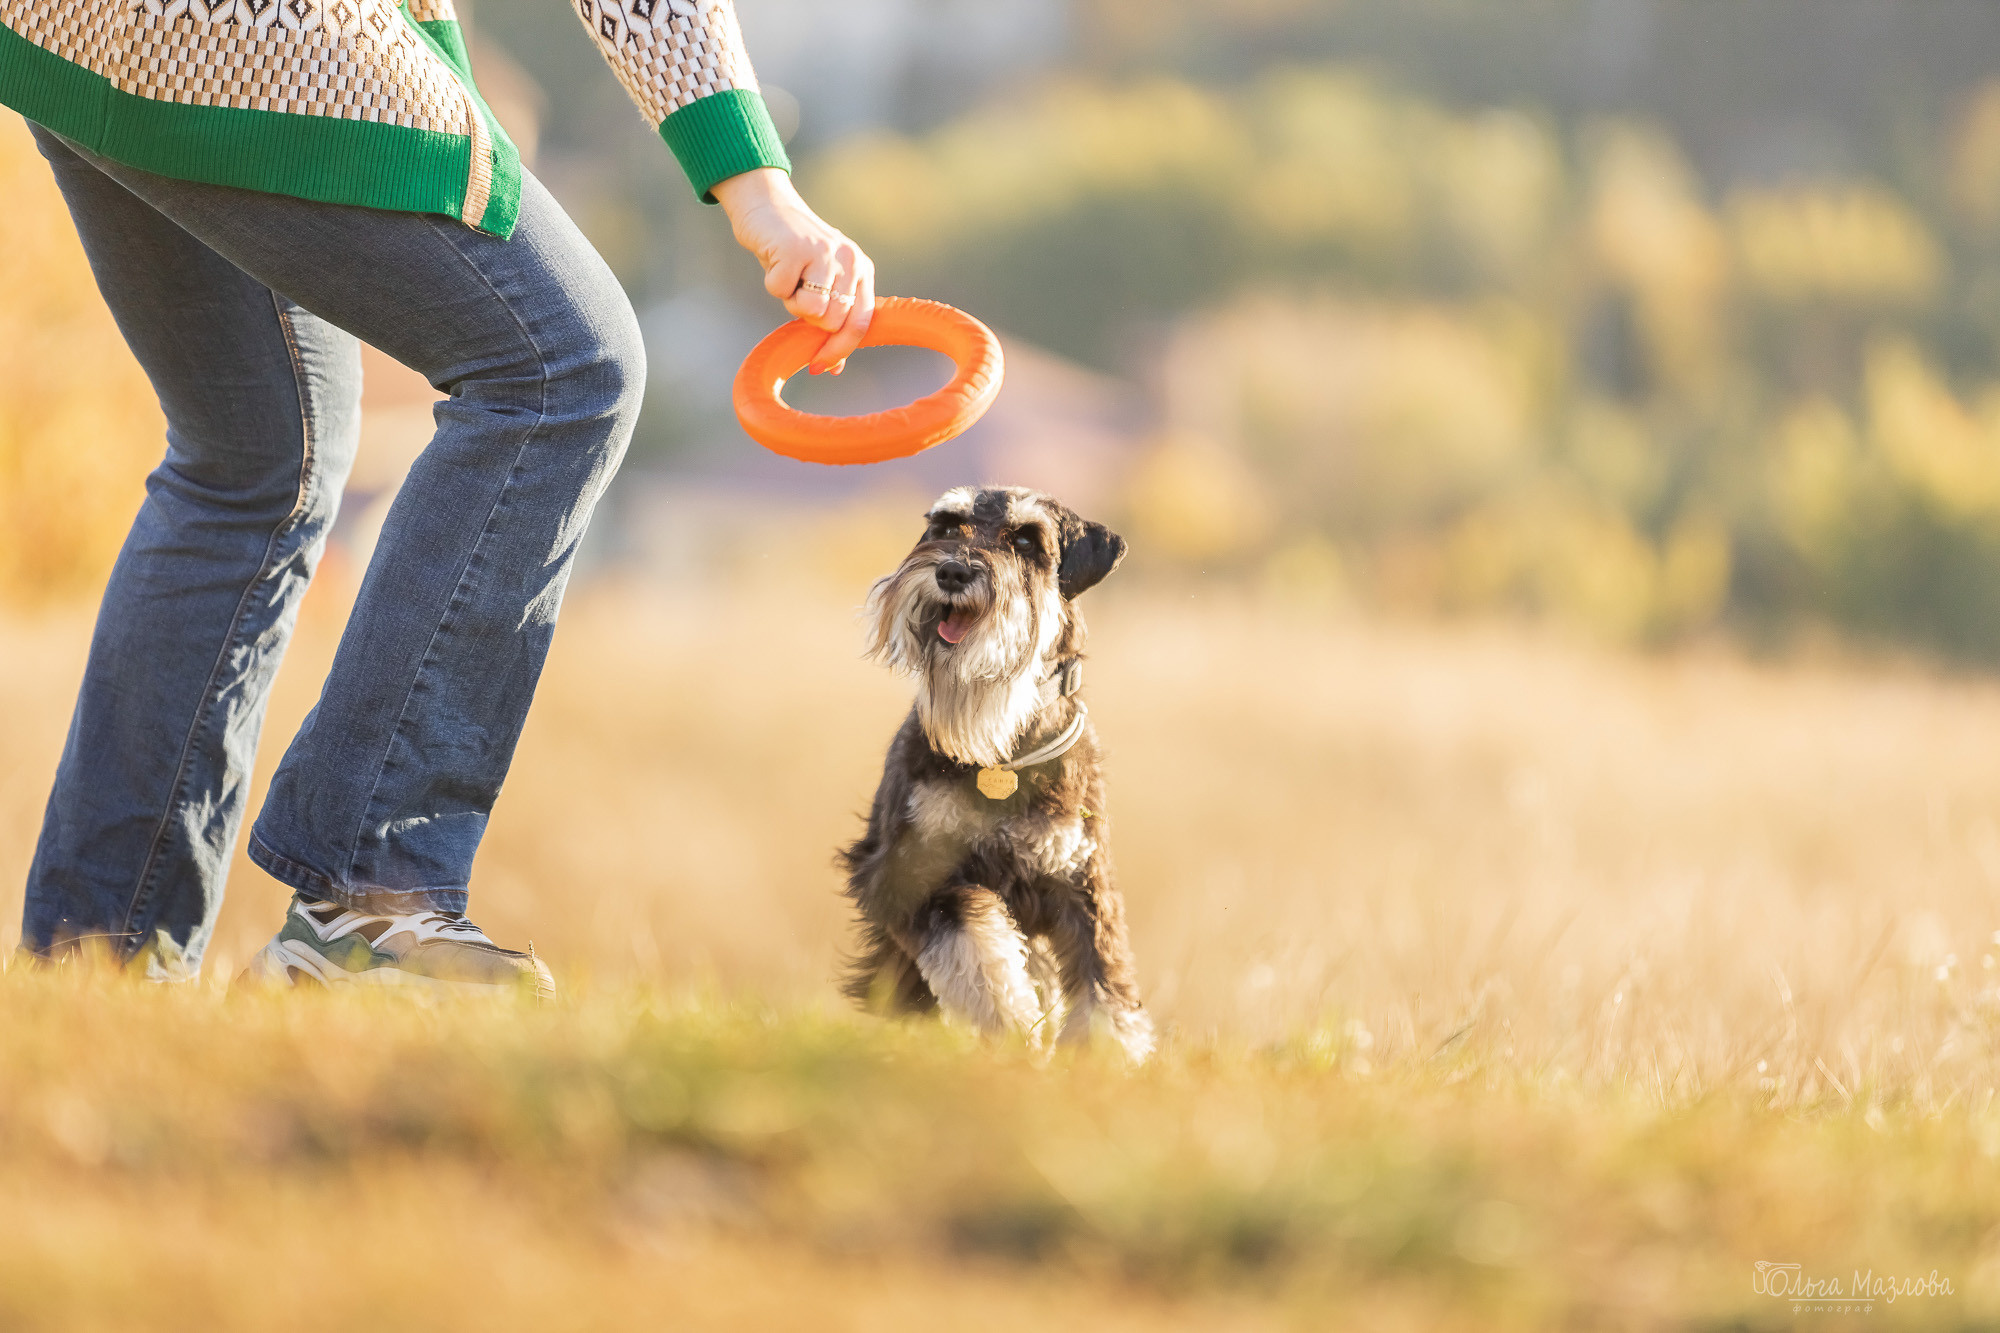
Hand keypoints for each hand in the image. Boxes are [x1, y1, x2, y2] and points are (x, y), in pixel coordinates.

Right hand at [711, 167, 874, 374]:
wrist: (768, 207)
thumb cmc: (795, 253)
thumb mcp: (822, 282)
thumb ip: (833, 318)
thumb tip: (833, 368)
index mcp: (862, 270)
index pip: (860, 323)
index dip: (840, 350)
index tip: (820, 367)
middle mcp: (849, 260)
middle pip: (832, 322)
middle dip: (808, 317)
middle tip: (798, 291)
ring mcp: (824, 253)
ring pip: (810, 310)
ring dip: (790, 300)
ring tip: (789, 275)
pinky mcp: (796, 248)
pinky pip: (781, 291)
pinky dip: (772, 282)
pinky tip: (775, 261)